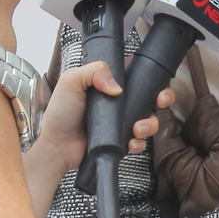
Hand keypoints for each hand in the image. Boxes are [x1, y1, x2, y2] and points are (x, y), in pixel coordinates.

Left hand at [34, 63, 174, 172]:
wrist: (57, 147)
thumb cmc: (59, 115)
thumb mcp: (71, 81)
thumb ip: (94, 71)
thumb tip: (117, 85)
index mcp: (107, 85)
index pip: (136, 78)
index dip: (150, 80)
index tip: (155, 85)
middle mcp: (117, 104)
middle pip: (150, 99)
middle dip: (161, 100)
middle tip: (159, 103)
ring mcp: (120, 123)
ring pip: (149, 121)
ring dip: (150, 124)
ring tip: (138, 129)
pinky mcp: (121, 141)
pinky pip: (140, 142)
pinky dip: (140, 143)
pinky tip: (131, 142)